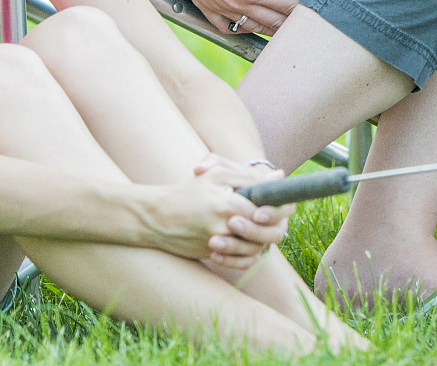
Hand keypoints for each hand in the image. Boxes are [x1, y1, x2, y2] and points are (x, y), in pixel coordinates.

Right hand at [145, 163, 286, 268]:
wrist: (154, 218)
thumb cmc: (187, 192)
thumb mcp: (215, 175)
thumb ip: (248, 177)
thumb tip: (279, 176)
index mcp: (227, 205)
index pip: (267, 209)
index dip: (279, 208)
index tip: (282, 202)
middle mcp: (224, 228)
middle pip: (267, 234)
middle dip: (274, 224)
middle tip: (270, 215)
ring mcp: (219, 245)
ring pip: (256, 249)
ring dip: (262, 238)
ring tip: (257, 224)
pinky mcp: (213, 256)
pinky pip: (242, 262)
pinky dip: (249, 254)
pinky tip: (247, 243)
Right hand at [160, 0, 305, 35]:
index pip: (286, 5)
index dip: (301, 5)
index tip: (311, 4)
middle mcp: (238, 3)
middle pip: (272, 21)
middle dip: (290, 22)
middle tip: (302, 22)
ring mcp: (220, 8)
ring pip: (251, 27)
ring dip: (269, 29)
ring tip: (281, 27)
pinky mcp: (206, 7)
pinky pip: (226, 27)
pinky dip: (240, 28)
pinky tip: (247, 25)